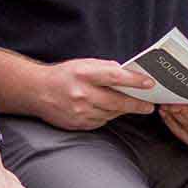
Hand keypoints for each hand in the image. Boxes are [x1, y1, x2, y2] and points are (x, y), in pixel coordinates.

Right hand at [24, 58, 157, 130]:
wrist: (37, 91)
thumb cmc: (64, 75)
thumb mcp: (84, 64)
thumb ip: (106, 68)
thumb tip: (128, 74)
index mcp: (85, 74)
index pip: (115, 77)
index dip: (134, 81)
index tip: (150, 83)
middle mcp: (82, 94)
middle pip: (116, 101)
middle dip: (136, 104)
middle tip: (149, 106)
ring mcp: (80, 112)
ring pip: (110, 113)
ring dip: (123, 110)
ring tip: (134, 106)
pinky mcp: (78, 124)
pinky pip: (101, 121)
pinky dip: (108, 115)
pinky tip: (110, 110)